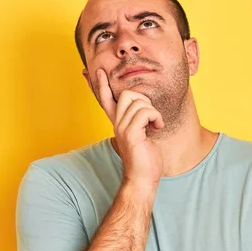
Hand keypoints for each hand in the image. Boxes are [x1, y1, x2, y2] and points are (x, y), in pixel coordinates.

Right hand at [95, 68, 163, 187]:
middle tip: (151, 117)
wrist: (143, 180)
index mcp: (118, 123)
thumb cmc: (146, 160)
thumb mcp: (142, 135)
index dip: (100, 84)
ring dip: (153, 112)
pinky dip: (156, 118)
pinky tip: (157, 128)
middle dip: (144, 99)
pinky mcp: (131, 134)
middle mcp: (117, 124)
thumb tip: (145, 109)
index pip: (106, 99)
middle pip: (127, 94)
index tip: (95, 70)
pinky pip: (146, 112)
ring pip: (139, 101)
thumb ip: (140, 122)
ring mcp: (122, 128)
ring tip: (155, 126)